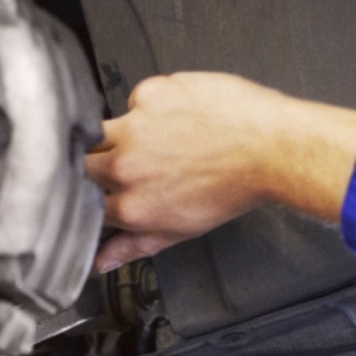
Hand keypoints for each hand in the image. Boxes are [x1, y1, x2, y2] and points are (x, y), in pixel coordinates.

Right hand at [82, 72, 355, 271]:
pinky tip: (179, 116)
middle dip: (99, 166)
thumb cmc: (235, 186)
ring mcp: (135, 127)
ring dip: (119, 135)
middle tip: (133, 162)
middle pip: (84, 165)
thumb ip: (136, 245)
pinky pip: (136, 100)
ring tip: (156, 138)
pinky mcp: (149, 94)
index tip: (107, 192)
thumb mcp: (182, 229)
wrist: (270, 146)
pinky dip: (152, 108)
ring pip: (101, 130)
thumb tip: (104, 261)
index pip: (87, 204)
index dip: (95, 197)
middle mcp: (126, 167)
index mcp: (131, 206)